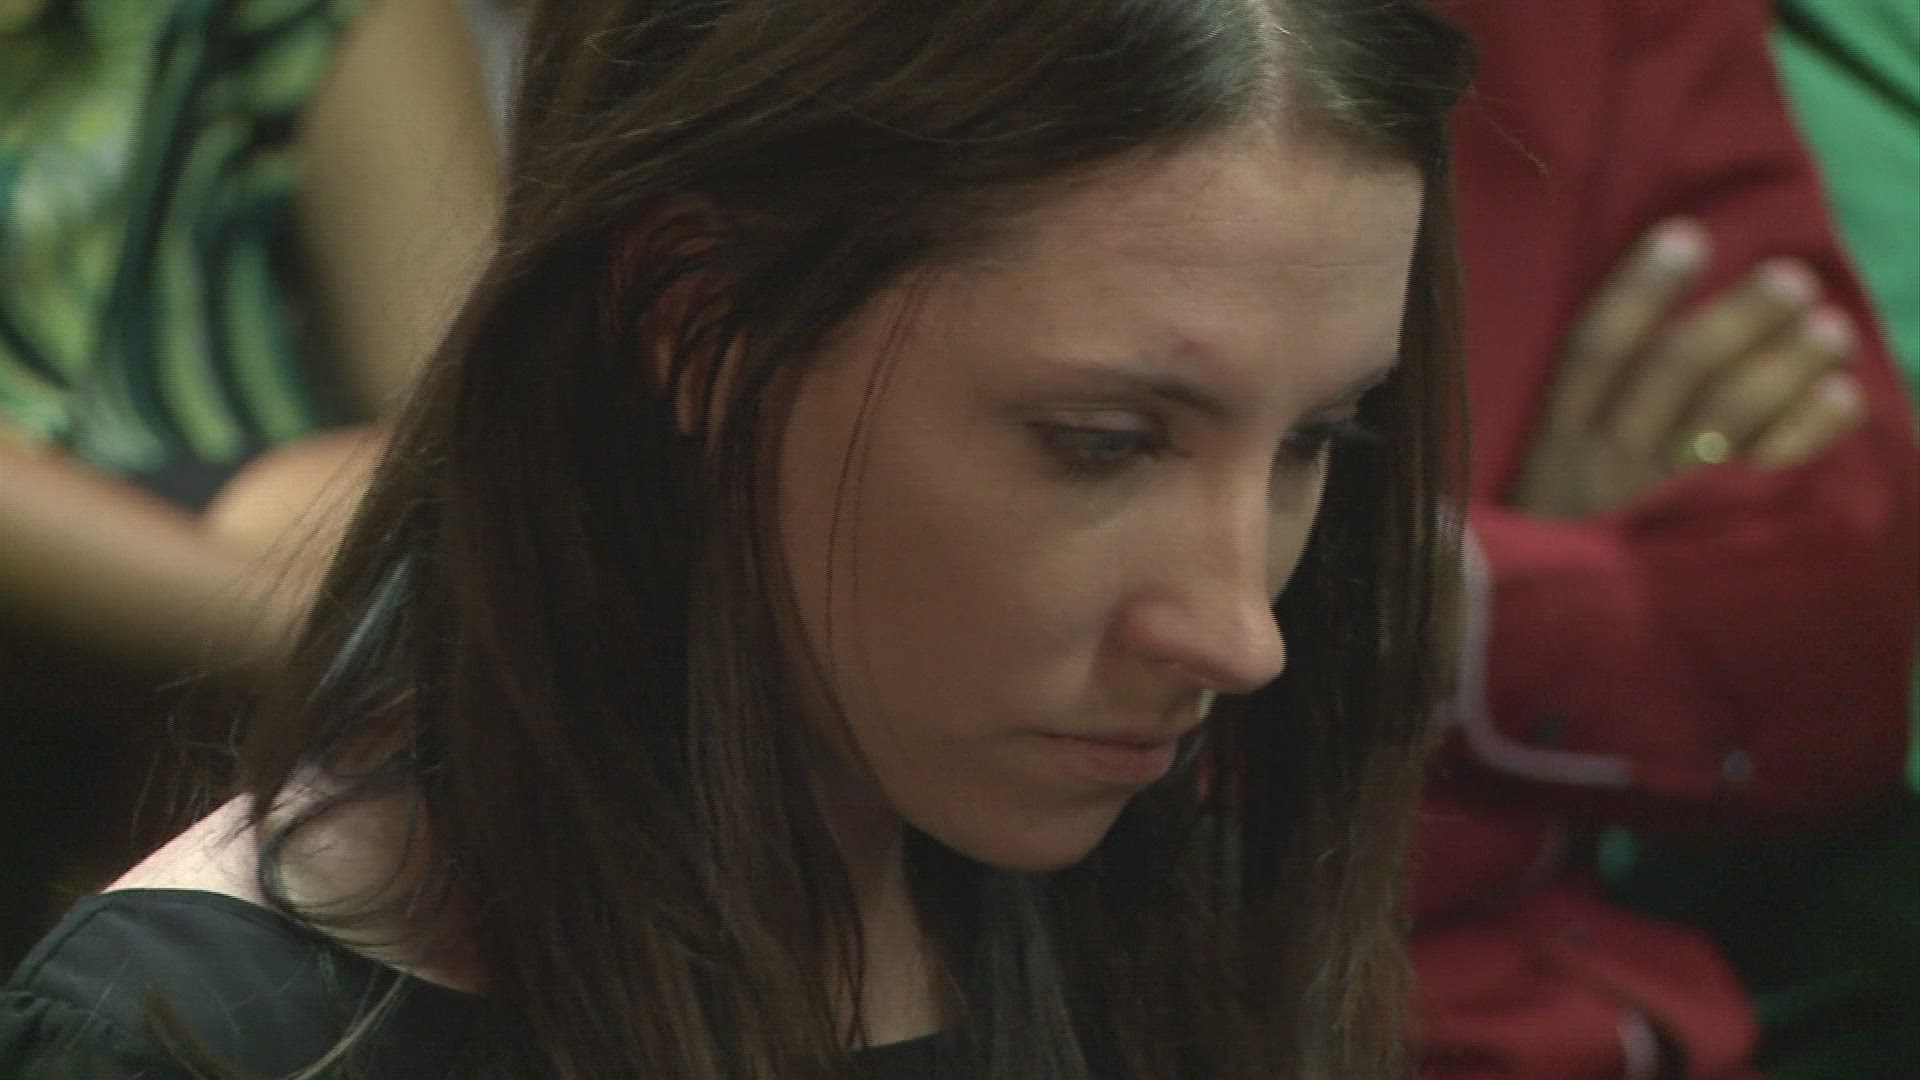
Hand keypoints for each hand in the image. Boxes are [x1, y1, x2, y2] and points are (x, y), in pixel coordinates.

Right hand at [1513, 220, 1863, 517]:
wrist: (1567, 643)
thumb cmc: (1567, 536)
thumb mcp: (1548, 474)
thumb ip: (1587, 408)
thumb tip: (1659, 313)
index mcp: (1558, 440)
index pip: (1596, 348)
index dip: (1641, 288)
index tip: (1688, 236)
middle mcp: (1605, 467)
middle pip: (1673, 371)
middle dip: (1736, 316)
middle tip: (1791, 278)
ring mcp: (1657, 505)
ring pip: (1724, 417)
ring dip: (1783, 363)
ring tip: (1827, 327)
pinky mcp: (1704, 542)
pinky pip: (1765, 478)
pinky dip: (1808, 432)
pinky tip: (1841, 394)